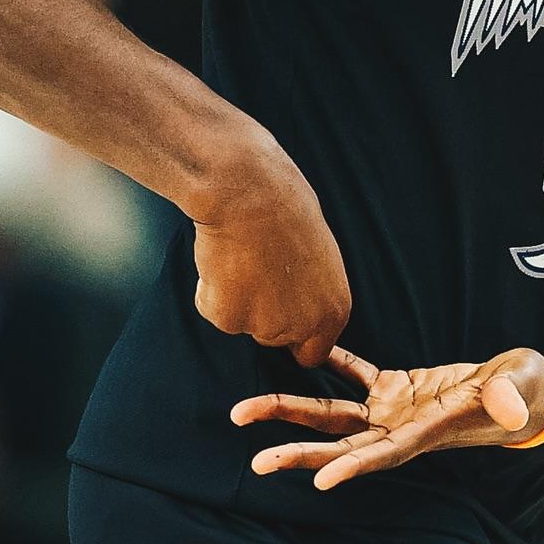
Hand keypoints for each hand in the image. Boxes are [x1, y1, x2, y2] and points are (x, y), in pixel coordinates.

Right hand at [191, 126, 351, 366]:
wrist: (250, 190)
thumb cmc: (286, 207)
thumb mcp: (320, 256)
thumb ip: (312, 291)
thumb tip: (297, 304)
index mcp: (334, 310)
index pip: (313, 352)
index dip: (294, 337)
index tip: (280, 318)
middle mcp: (303, 326)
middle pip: (272, 338)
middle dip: (261, 311)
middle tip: (257, 267)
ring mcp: (264, 326)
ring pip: (241, 323)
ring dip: (235, 299)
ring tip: (241, 256)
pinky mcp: (228, 318)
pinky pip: (212, 308)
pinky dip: (209, 288)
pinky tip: (220, 258)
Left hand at [231, 345, 543, 490]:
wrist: (526, 389)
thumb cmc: (529, 392)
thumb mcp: (523, 388)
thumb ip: (511, 397)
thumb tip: (507, 407)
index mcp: (429, 434)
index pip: (386, 453)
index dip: (355, 465)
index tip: (321, 480)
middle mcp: (401, 429)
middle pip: (341, 443)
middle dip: (299, 451)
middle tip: (255, 462)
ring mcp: (395, 410)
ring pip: (333, 413)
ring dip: (290, 412)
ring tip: (243, 415)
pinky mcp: (397, 386)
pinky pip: (355, 373)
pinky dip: (330, 364)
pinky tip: (302, 352)